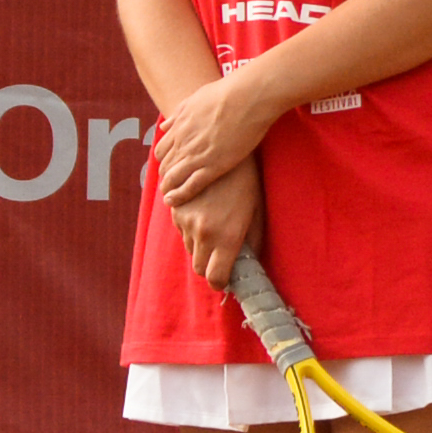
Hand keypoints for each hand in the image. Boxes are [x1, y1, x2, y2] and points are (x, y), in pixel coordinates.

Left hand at [148, 64, 283, 202]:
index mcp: (179, 127)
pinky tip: (175, 202)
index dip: (164, 162)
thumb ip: (179, 114)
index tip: (170, 168)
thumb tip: (166, 125)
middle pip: (165, 166)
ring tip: (169, 198)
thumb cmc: (226, 94)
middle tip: (170, 185)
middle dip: (166, 177)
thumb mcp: (195, 99)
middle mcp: (183, 142)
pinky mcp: (213, 166)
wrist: (246, 97)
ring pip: (172, 178)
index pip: (161, 151)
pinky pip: (190, 186)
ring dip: (168, 189)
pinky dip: (179, 196)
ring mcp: (196, 155)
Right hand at [168, 155, 265, 291]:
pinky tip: (205, 212)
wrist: (222, 149)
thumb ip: (253, 242)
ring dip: (200, 246)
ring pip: (188, 248)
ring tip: (216, 226)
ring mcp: (185, 220)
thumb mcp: (256, 212)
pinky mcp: (175, 208)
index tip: (225, 281)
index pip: (215, 277)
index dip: (220, 283)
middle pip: (198, 267)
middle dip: (209, 266)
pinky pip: (180, 230)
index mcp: (227, 237)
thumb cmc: (247, 182)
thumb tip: (251, 264)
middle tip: (222, 257)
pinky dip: (190, 229)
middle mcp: (202, 232)